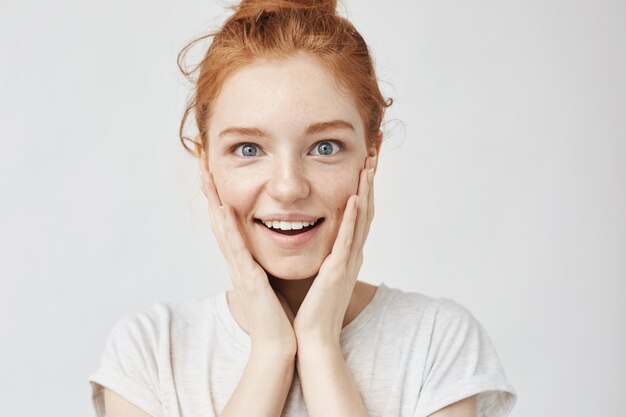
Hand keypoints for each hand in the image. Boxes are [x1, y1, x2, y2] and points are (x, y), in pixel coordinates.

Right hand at [200, 168, 296, 357]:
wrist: (279, 346)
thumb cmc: (278, 317)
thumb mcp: (270, 284)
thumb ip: (266, 267)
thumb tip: (271, 252)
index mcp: (245, 263)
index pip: (229, 225)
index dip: (220, 200)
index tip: (215, 176)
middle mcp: (238, 264)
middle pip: (220, 222)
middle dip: (211, 194)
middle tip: (202, 167)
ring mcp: (240, 271)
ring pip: (223, 230)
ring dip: (214, 202)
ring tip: (206, 177)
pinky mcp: (249, 280)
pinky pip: (237, 249)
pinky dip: (228, 228)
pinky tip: (223, 208)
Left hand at [292, 156, 376, 345]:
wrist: (312, 339)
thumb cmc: (312, 310)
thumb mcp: (318, 276)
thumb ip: (321, 257)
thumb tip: (309, 240)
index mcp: (345, 256)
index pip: (358, 216)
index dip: (363, 190)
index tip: (364, 167)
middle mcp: (351, 256)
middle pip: (365, 212)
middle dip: (369, 183)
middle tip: (374, 157)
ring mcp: (346, 263)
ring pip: (361, 221)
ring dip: (365, 192)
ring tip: (369, 167)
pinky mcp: (337, 271)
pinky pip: (346, 240)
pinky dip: (352, 219)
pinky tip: (355, 198)